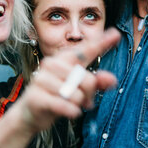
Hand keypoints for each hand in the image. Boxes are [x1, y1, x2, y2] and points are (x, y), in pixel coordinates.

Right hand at [0, 28, 119, 147]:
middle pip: (87, 79)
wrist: (30, 114)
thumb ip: (96, 83)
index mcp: (65, 58)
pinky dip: (71, 111)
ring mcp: (42, 79)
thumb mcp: (79, 89)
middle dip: (89, 94)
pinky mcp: (37, 96)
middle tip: (83, 101)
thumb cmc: (57, 96)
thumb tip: (112, 79)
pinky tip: (71, 112)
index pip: (87, 49)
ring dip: (78, 104)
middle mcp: (52, 64)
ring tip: (70, 105)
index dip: (102, 42)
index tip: (116, 33)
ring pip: (77, 94)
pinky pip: (65, 105)